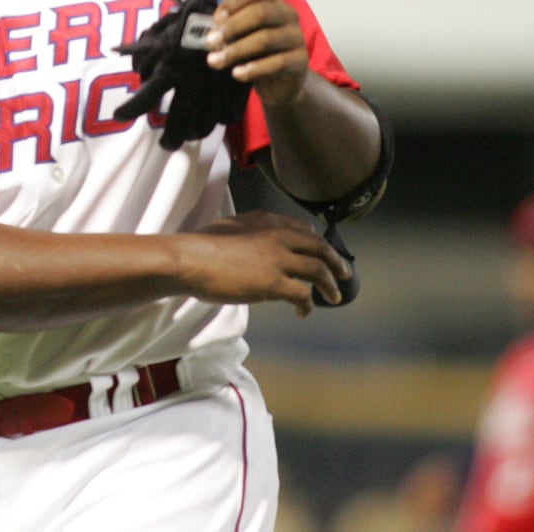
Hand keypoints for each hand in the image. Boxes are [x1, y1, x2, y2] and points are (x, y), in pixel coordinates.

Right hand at [183, 210, 352, 317]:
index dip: (317, 242)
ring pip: (319, 270)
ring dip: (331, 285)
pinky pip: (303, 294)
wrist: (189, 258)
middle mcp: (277, 235)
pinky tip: (303, 312)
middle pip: (319, 247)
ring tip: (334, 296)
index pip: (303, 228)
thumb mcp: (229, 227)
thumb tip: (256, 244)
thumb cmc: (200, 246)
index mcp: (265, 220)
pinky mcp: (273, 283)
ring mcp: (277, 259)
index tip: (321, 251)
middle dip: (336, 262)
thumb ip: (249, 231)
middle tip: (344, 273)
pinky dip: (308, 304)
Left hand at [202, 0, 307, 106]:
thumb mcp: (241, 36)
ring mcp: (296, 36)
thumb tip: (210, 32)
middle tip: (209, 42)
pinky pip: (278, 62)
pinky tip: (237, 74)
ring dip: (236, 50)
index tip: (214, 19)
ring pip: (266, 39)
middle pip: (260, 13)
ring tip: (215, 61)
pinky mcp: (301, 60)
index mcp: (272, 1)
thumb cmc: (256, 53)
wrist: (281, 83)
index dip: (232, 2)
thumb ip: (228, 29)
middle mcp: (287, 14)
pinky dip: (254, 69)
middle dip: (231, 27)